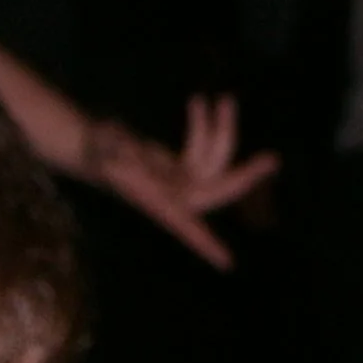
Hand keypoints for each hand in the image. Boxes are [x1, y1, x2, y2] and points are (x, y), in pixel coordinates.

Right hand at [87, 95, 278, 268]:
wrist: (89, 144)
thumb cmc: (95, 149)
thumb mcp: (107, 146)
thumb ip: (121, 151)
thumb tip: (135, 151)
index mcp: (158, 200)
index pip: (186, 226)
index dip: (205, 243)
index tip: (227, 263)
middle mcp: (174, 193)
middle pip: (219, 190)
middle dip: (245, 175)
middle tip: (272, 159)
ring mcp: (179, 180)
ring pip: (215, 161)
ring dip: (222, 131)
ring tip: (222, 99)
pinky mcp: (180, 166)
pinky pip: (204, 148)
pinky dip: (205, 127)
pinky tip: (201, 103)